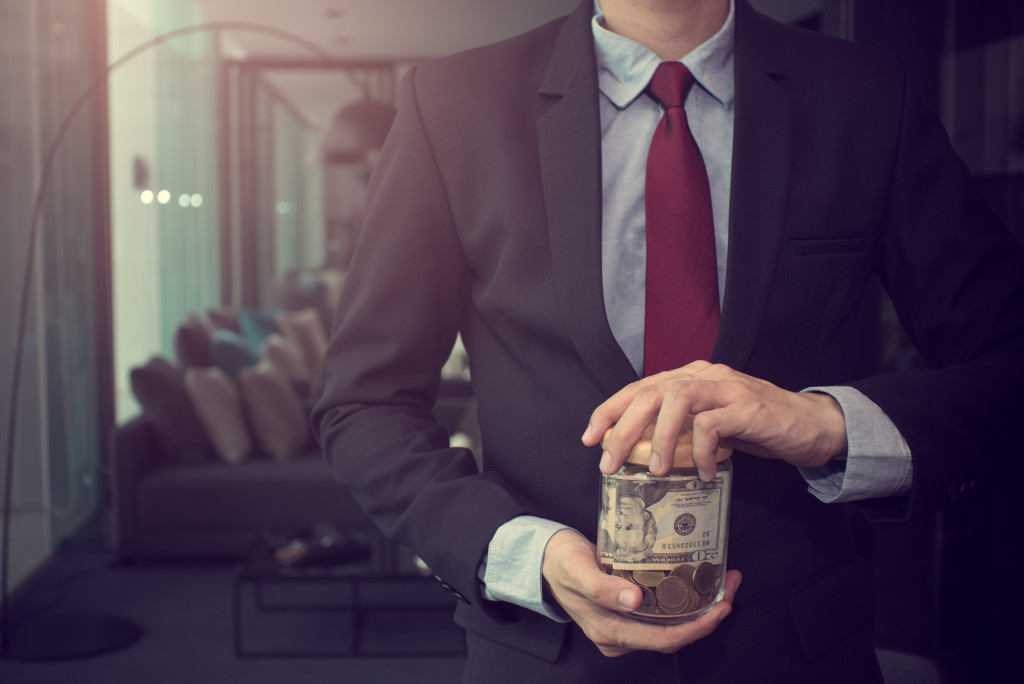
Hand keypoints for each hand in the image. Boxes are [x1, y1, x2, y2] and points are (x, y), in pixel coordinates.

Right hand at [542, 529, 739, 656]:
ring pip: (671, 627)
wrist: (545, 560)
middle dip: (708, 616)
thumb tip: (635, 602)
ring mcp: (624, 627)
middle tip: (731, 585)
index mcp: (610, 632)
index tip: (723, 606)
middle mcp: (620, 636)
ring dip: (700, 608)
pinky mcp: (627, 614)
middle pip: (674, 636)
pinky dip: (684, 602)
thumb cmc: (561, 563)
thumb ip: (603, 588)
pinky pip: (662, 616)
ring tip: (722, 580)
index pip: (664, 639)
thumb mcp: (578, 571)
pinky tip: (696, 582)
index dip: (698, 627)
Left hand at [582, 361, 847, 478]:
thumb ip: (682, 428)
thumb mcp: (711, 425)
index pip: (639, 387)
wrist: (812, 425)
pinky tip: (705, 474)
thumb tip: (642, 451)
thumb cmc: (758, 427)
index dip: (609, 410)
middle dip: (622, 427)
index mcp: (691, 377)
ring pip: (676, 398)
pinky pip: (712, 424)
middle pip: (650, 392)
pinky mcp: (748, 407)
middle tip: (609, 461)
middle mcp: (705, 375)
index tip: (590, 438)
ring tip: (657, 471)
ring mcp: (727, 388)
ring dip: (660, 437)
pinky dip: (702, 452)